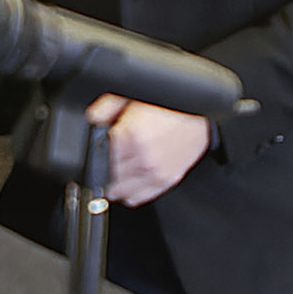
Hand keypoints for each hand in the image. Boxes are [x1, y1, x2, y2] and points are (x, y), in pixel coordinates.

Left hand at [82, 94, 211, 202]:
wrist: (202, 115)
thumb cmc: (170, 104)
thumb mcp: (132, 95)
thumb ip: (105, 106)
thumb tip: (91, 117)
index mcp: (130, 136)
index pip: (95, 156)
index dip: (94, 149)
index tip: (98, 145)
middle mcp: (142, 159)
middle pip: (106, 177)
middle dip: (103, 167)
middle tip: (108, 156)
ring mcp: (155, 173)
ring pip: (119, 192)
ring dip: (115, 183)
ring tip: (117, 170)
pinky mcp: (166, 181)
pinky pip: (137, 198)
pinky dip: (129, 193)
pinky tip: (130, 180)